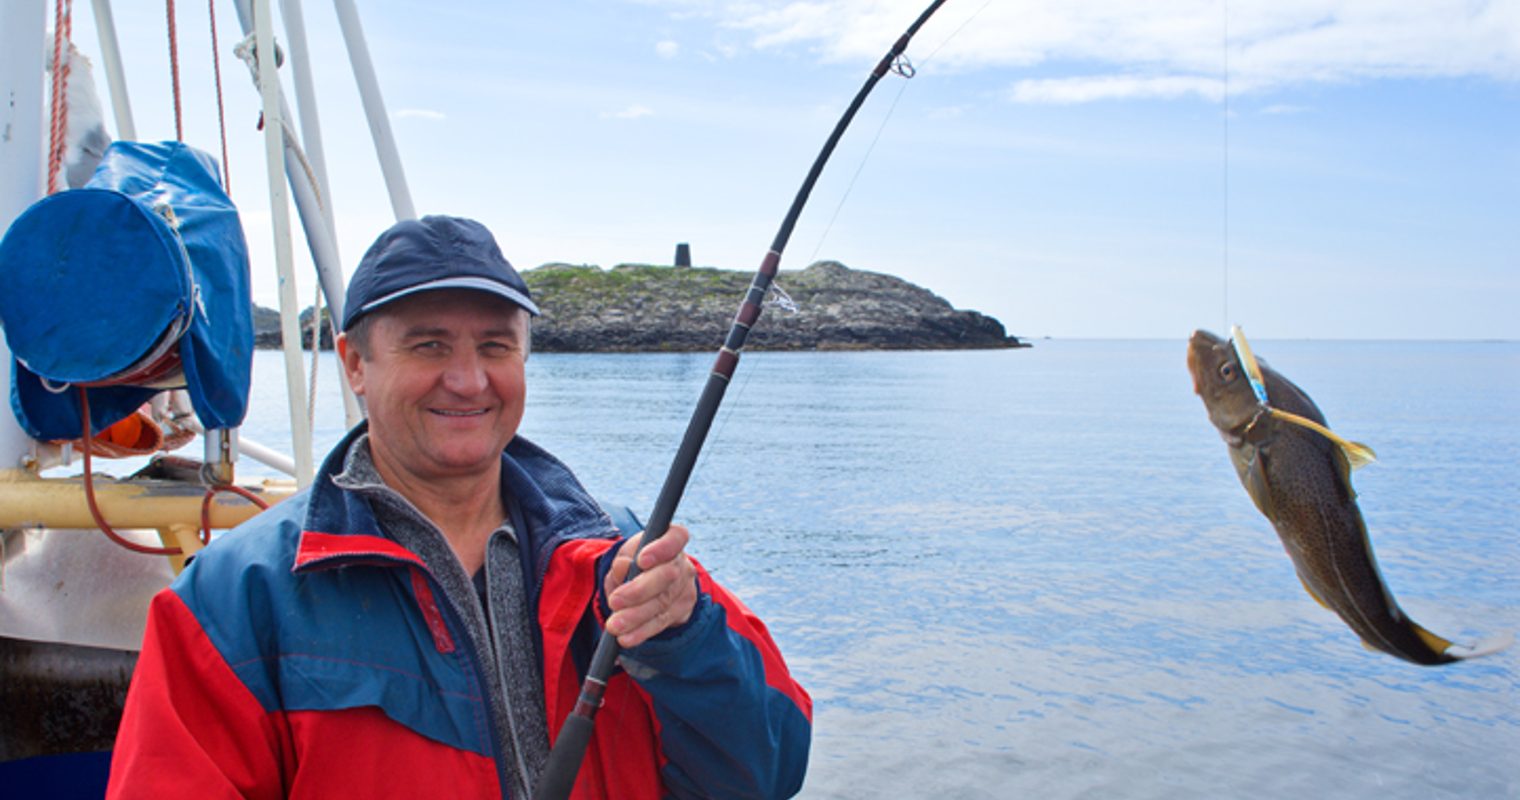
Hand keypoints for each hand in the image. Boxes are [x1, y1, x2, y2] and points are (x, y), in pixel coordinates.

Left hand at [603, 524, 697, 648]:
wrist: (650, 582)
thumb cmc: (636, 563)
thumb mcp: (627, 555)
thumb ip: (623, 560)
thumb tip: (624, 567)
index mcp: (671, 540)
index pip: (677, 537)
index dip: (662, 548)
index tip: (641, 560)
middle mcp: (682, 563)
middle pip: (667, 576)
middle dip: (639, 590)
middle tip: (615, 601)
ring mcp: (685, 588)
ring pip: (662, 603)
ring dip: (636, 617)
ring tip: (615, 625)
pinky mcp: (682, 610)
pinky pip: (661, 622)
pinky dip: (642, 631)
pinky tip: (626, 638)